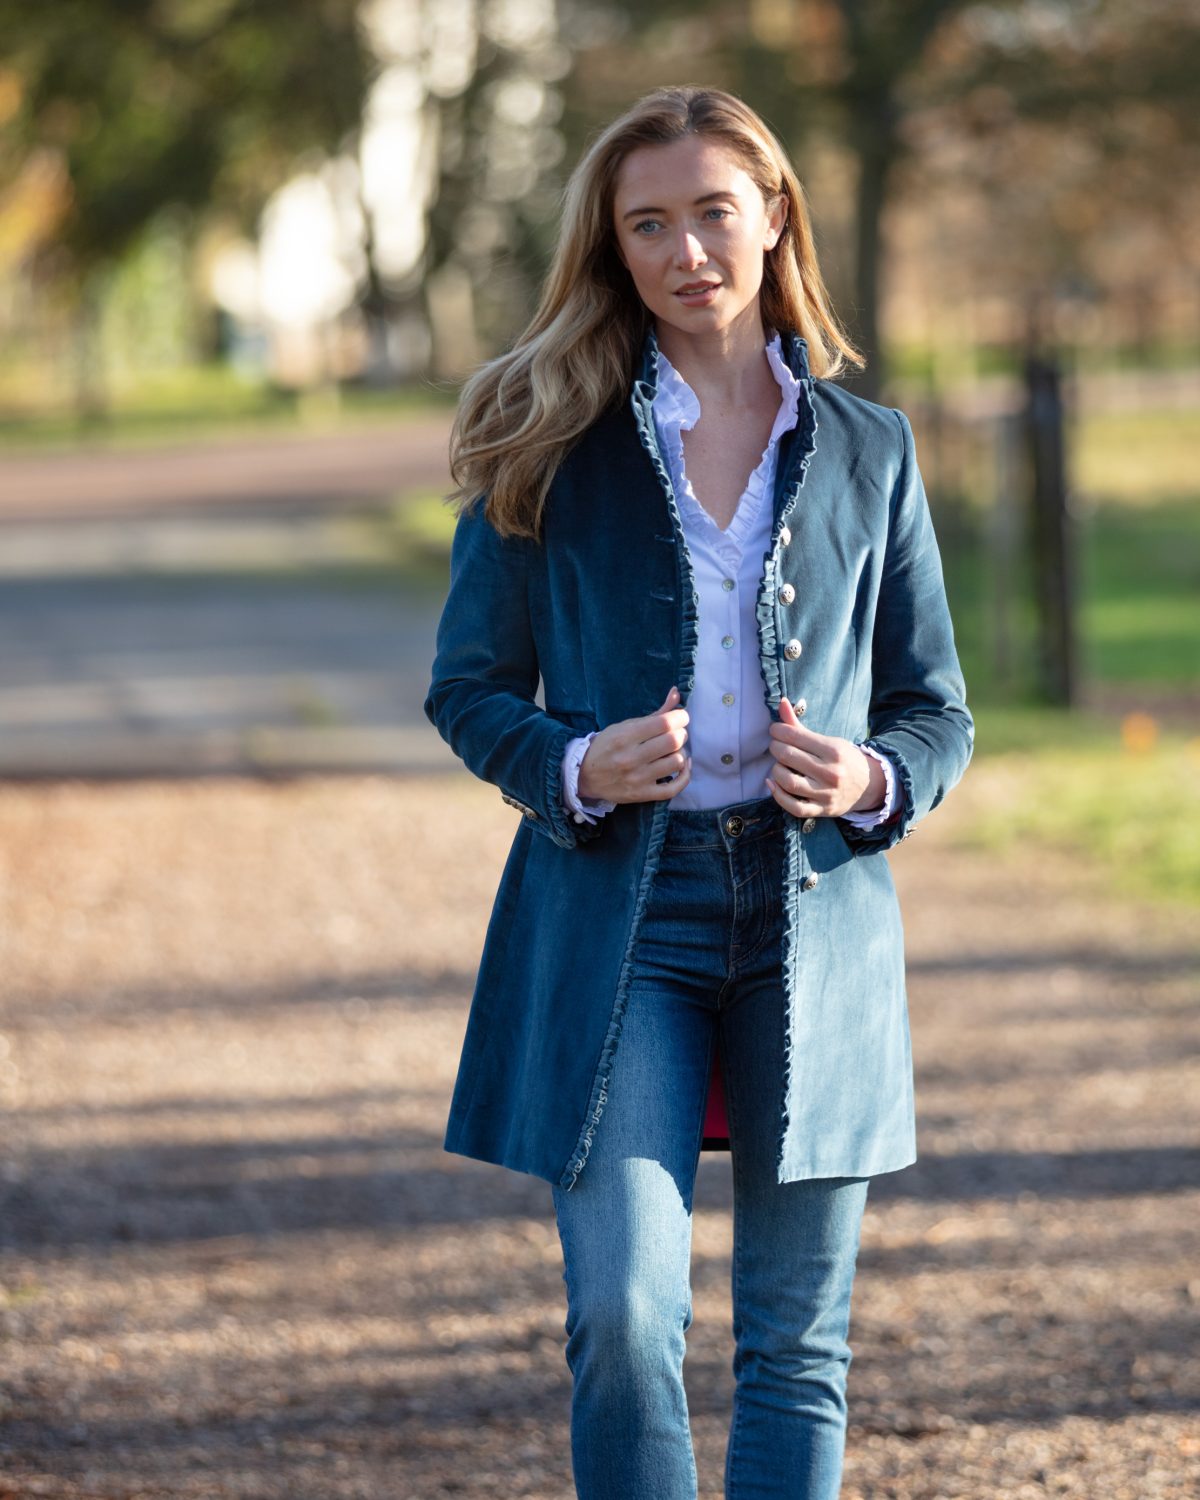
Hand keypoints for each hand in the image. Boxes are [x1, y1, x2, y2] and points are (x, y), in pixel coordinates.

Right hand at [578, 686, 692, 803]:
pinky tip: (682, 767)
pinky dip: (684, 776)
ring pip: (676, 762)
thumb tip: (677, 693)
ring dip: (681, 753)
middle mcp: (631, 758)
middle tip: (675, 734)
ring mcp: (637, 778)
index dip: (680, 717)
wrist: (585, 776)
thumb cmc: (607, 747)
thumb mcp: (625, 726)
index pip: (664, 723)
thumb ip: (655, 714)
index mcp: (625, 736)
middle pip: (673, 741)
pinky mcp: (642, 794)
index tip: (680, 718)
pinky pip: (674, 788)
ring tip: (674, 751)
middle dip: (681, 734)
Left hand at [765, 696, 885, 818]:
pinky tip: (772, 783)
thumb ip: (801, 727)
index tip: (775, 730)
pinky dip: (778, 796)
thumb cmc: (845, 759)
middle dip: (775, 748)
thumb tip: (782, 703)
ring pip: (788, 782)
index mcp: (833, 750)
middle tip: (775, 746)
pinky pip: (794, 807)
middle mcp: (831, 772)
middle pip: (789, 757)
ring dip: (776, 770)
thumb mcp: (829, 741)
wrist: (871, 786)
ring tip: (778, 764)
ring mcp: (826, 793)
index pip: (796, 736)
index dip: (778, 731)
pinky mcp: (822, 810)